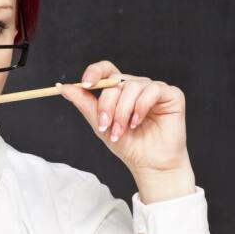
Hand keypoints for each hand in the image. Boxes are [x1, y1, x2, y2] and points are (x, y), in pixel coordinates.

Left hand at [57, 60, 195, 201]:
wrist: (149, 164)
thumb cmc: (127, 145)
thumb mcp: (100, 124)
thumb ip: (84, 103)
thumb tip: (63, 87)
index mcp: (120, 90)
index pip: (106, 69)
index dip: (95, 71)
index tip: (85, 84)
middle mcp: (137, 86)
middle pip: (116, 81)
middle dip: (107, 105)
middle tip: (105, 126)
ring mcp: (154, 89)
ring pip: (132, 86)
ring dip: (122, 111)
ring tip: (121, 130)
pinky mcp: (171, 94)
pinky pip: (152, 90)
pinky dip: (140, 107)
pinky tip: (136, 123)